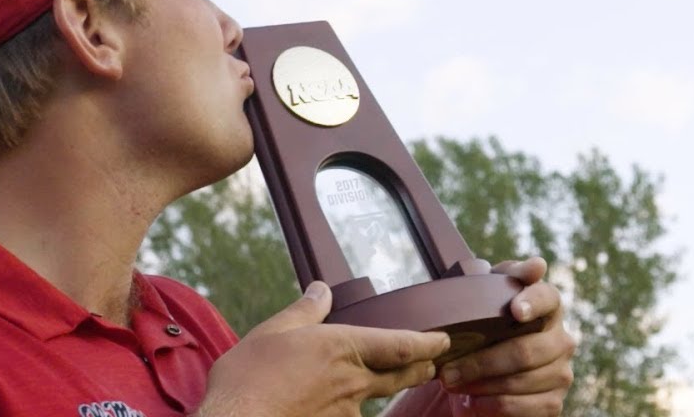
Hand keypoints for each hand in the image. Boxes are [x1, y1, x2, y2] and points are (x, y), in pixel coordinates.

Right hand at [196, 281, 449, 416]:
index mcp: (343, 348)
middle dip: (419, 367)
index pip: (401, 345)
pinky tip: (329, 401)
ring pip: (373, 397)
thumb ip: (305, 310)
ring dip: (380, 387)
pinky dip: (347, 405)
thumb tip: (322, 289)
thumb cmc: (249, 379)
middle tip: (432, 363)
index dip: (427, 342)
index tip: (444, 339)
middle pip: (399, 375)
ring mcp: (345, 411)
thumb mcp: (273, 331)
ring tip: (377, 378)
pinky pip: (348, 414)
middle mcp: (352, 382)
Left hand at [439, 257, 576, 416]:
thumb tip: (537, 265)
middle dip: (480, 361)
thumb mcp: (483, 296)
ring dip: (480, 385)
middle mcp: (561, 340)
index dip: (532, 303)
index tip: (514, 310)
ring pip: (520, 381)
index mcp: (548, 307)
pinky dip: (493, 405)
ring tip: (450, 383)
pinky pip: (524, 407)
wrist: (484, 369)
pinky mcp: (553, 402)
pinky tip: (472, 403)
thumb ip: (504, 276)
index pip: (548, 298)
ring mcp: (561, 373)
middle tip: (446, 370)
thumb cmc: (483, 324)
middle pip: (525, 351)